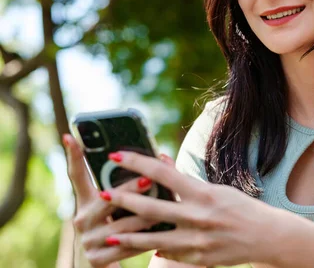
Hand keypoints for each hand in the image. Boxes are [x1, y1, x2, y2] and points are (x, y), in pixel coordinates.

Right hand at [63, 134, 159, 266]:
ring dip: (147, 218)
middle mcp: (81, 219)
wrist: (106, 266)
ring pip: (123, 225)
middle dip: (130, 189)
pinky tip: (162, 235)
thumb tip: (162, 158)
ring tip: (166, 209)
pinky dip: (146, 240)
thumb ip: (134, 185)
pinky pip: (127, 247)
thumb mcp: (122, 206)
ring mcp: (87, 240)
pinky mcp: (96, 259)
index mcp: (86, 201)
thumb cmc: (122, 225)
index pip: (77, 175)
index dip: (73, 155)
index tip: (69, 135)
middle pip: (107, 199)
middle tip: (150, 180)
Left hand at [98, 151, 285, 266]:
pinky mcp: (198, 259)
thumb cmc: (240, 208)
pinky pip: (169, 255)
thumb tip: (161, 162)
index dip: (137, 162)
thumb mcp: (215, 189)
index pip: (163, 173)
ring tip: (107, 235)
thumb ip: (185, 181)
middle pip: (152, 208)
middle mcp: (198, 216)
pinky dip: (153, 250)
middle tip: (103, 194)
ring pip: (153, 239)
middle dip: (124, 201)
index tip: (117, 155)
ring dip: (128, 237)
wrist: (266, 236)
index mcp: (203, 193)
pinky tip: (139, 248)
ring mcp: (197, 241)